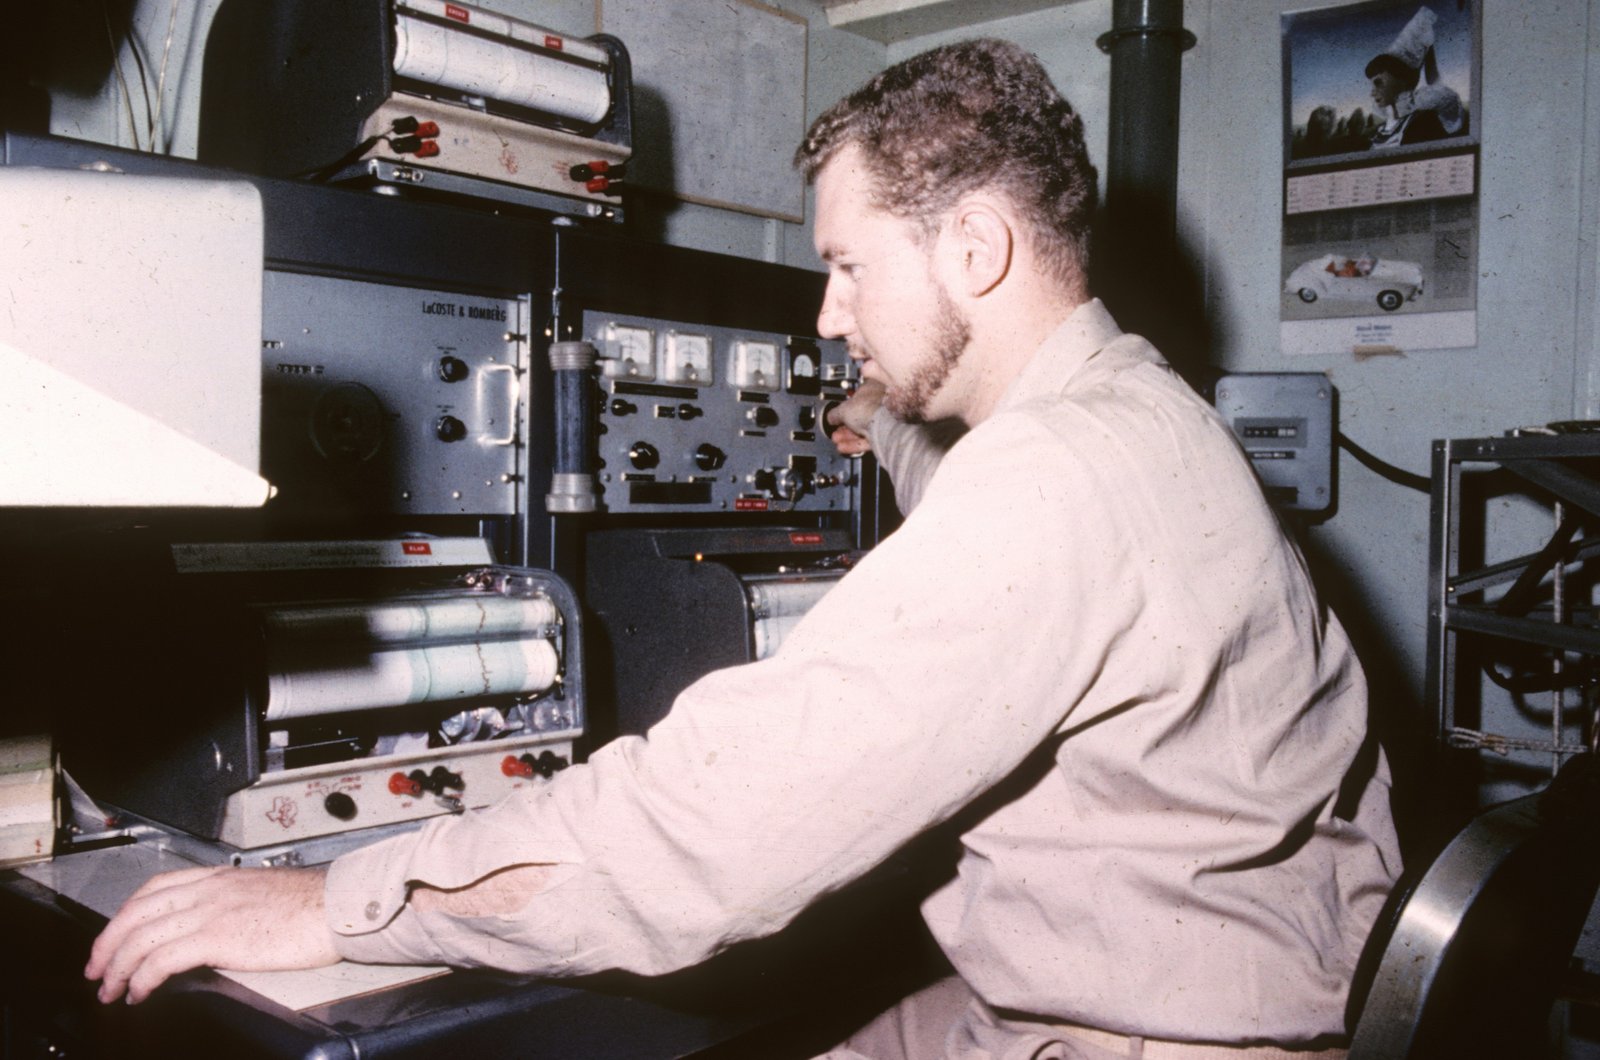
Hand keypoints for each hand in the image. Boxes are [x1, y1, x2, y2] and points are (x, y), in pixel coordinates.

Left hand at [85, 865, 339, 1003]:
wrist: (335, 907)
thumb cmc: (313, 905)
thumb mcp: (263, 893)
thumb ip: (232, 904)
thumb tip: (217, 930)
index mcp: (219, 877)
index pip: (154, 888)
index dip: (125, 915)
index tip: (115, 937)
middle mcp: (208, 889)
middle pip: (136, 912)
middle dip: (107, 945)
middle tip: (97, 970)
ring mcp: (210, 911)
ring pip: (140, 937)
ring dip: (117, 968)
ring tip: (111, 990)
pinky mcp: (216, 938)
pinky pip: (160, 960)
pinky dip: (140, 979)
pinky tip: (139, 993)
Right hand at [827, 379, 885, 455]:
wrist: (884, 426)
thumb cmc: (870, 409)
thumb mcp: (843, 409)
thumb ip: (834, 413)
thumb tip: (830, 417)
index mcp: (872, 386)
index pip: (856, 395)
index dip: (844, 405)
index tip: (836, 413)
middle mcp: (881, 401)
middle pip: (859, 414)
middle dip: (845, 424)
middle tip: (836, 429)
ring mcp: (885, 418)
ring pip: (864, 428)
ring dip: (848, 435)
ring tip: (838, 440)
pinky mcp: (886, 434)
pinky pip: (868, 439)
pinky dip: (856, 443)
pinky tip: (845, 446)